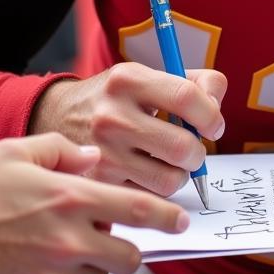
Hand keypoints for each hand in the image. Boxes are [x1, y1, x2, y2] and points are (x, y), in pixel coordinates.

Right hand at [0, 133, 189, 273]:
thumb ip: (63, 150)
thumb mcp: (19, 150)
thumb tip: (92, 157)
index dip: (167, 216)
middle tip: (121, 235)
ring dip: (100, 261)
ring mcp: (55, 271)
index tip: (181, 220)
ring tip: (74, 243)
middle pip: (129, 253)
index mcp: (71, 198)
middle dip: (132, 245)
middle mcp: (70, 238)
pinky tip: (50, 261)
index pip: (138, 209)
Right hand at [29, 64, 226, 196]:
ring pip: (168, 180)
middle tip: (193, 151)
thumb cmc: (118, 97)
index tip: (214, 126)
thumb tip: (216, 109)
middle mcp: (112, 115)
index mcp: (129, 80)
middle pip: (181, 146)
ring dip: (180, 175)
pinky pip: (148, 197)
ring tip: (169, 163)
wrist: (57, 116)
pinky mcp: (97, 183)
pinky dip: (155, 190)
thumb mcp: (148, 76)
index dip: (211, 115)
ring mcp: (102, 152)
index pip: (186, 97)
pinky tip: (145, 173)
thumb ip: (194, 83)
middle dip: (198, 153)